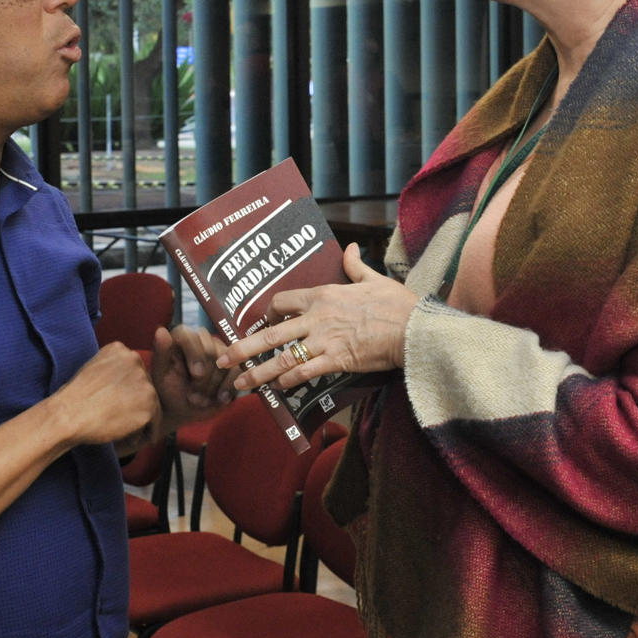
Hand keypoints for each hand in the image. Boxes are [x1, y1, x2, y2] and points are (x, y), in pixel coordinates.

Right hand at [50, 340, 158, 447]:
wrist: (69, 414)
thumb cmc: (74, 398)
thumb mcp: (92, 368)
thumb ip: (112, 368)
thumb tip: (124, 382)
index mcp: (121, 350)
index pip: (134, 371)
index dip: (127, 390)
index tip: (116, 402)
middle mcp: (136, 361)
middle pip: (145, 386)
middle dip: (136, 402)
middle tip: (120, 417)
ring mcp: (145, 383)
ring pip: (151, 404)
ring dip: (141, 418)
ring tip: (123, 428)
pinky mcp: (149, 405)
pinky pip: (154, 422)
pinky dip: (145, 432)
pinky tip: (130, 437)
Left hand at [151, 324, 235, 426]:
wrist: (183, 410)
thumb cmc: (169, 390)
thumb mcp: (161, 375)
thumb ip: (161, 353)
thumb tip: (161, 331)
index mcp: (182, 338)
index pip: (191, 336)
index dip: (195, 354)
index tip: (196, 374)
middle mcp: (203, 340)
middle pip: (212, 350)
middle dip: (204, 378)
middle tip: (193, 396)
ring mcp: (221, 351)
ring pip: (226, 362)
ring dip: (213, 386)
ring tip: (201, 401)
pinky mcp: (234, 364)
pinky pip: (238, 371)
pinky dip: (228, 388)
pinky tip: (219, 399)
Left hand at [216, 243, 416, 391]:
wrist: (413, 328)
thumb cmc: (397, 303)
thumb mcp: (373, 279)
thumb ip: (355, 266)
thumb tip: (350, 248)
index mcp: (323, 295)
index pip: (282, 301)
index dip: (269, 313)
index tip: (265, 322)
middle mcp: (317, 317)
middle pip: (271, 332)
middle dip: (243, 348)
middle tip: (223, 359)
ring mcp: (324, 340)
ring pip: (281, 358)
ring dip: (256, 373)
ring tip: (239, 384)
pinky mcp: (335, 361)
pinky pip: (303, 373)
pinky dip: (287, 382)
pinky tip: (277, 389)